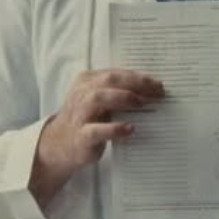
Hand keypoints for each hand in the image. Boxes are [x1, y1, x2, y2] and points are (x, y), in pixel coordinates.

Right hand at [31, 69, 164, 207]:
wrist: (60, 145)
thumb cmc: (87, 119)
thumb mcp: (99, 101)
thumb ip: (117, 92)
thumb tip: (151, 91)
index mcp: (87, 81)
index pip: (115, 74)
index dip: (138, 77)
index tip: (158, 84)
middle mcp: (81, 94)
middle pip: (109, 81)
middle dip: (135, 84)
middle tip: (157, 92)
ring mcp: (79, 114)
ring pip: (98, 98)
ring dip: (123, 98)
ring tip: (142, 103)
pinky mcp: (81, 136)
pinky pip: (96, 130)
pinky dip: (114, 128)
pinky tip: (130, 129)